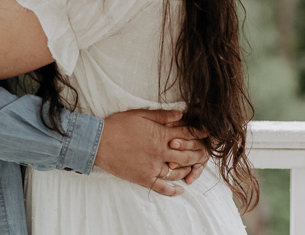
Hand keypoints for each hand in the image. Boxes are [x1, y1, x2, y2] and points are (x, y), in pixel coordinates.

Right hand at [94, 109, 208, 196]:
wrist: (98, 142)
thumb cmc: (117, 125)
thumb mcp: (139, 114)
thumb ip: (161, 116)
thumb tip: (180, 114)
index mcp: (160, 135)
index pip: (186, 134)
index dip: (198, 133)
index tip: (206, 133)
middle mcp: (160, 152)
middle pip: (186, 155)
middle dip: (198, 153)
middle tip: (205, 152)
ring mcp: (152, 167)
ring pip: (177, 172)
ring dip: (188, 171)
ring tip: (193, 169)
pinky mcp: (144, 178)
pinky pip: (162, 187)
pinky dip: (173, 190)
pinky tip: (180, 190)